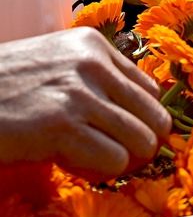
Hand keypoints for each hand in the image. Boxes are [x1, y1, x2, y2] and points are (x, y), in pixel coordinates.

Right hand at [0, 27, 170, 180]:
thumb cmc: (5, 87)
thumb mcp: (55, 64)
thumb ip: (97, 78)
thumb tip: (142, 113)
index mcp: (93, 44)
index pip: (150, 89)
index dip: (140, 118)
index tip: (120, 132)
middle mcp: (93, 64)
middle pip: (155, 116)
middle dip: (142, 144)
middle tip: (117, 156)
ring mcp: (79, 94)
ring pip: (142, 141)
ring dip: (123, 161)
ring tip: (95, 161)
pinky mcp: (62, 126)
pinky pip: (114, 160)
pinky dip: (101, 171)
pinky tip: (76, 166)